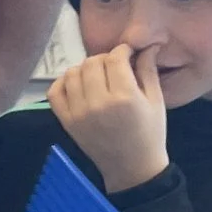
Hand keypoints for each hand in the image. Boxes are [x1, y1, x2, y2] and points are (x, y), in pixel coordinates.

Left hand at [49, 43, 169, 194]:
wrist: (131, 167)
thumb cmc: (150, 133)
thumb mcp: (156, 100)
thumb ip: (148, 70)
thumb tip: (147, 45)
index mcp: (124, 97)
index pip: (114, 58)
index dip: (122, 50)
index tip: (127, 53)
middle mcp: (97, 103)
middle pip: (91, 63)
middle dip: (104, 58)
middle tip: (113, 65)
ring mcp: (78, 113)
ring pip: (72, 73)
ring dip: (84, 68)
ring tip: (97, 75)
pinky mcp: (66, 121)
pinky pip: (54, 92)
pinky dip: (63, 82)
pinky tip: (77, 83)